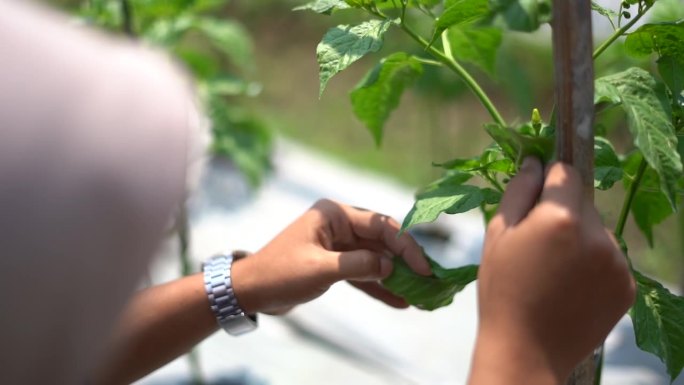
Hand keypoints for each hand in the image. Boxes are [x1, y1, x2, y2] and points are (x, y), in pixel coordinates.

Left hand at [231, 199, 431, 314]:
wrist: (249, 292)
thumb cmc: (280, 274)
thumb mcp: (321, 269)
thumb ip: (359, 265)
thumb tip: (390, 266)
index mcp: (334, 214)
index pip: (380, 226)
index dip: (405, 246)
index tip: (423, 268)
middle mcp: (339, 224)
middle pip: (381, 241)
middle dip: (404, 262)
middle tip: (430, 281)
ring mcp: (337, 244)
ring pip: (375, 259)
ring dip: (395, 277)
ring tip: (420, 295)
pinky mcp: (334, 264)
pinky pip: (363, 273)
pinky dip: (379, 287)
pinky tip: (399, 301)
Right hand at [469, 158, 635, 383]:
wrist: (526, 349)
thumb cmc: (502, 289)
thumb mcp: (497, 235)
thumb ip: (519, 192)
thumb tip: (534, 162)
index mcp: (561, 217)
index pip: (566, 173)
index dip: (549, 181)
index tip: (536, 198)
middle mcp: (597, 234)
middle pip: (582, 203)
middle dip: (563, 213)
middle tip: (538, 245)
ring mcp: (617, 261)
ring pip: (597, 231)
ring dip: (580, 240)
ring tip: (554, 271)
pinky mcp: (626, 285)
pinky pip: (609, 258)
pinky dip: (593, 265)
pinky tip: (570, 286)